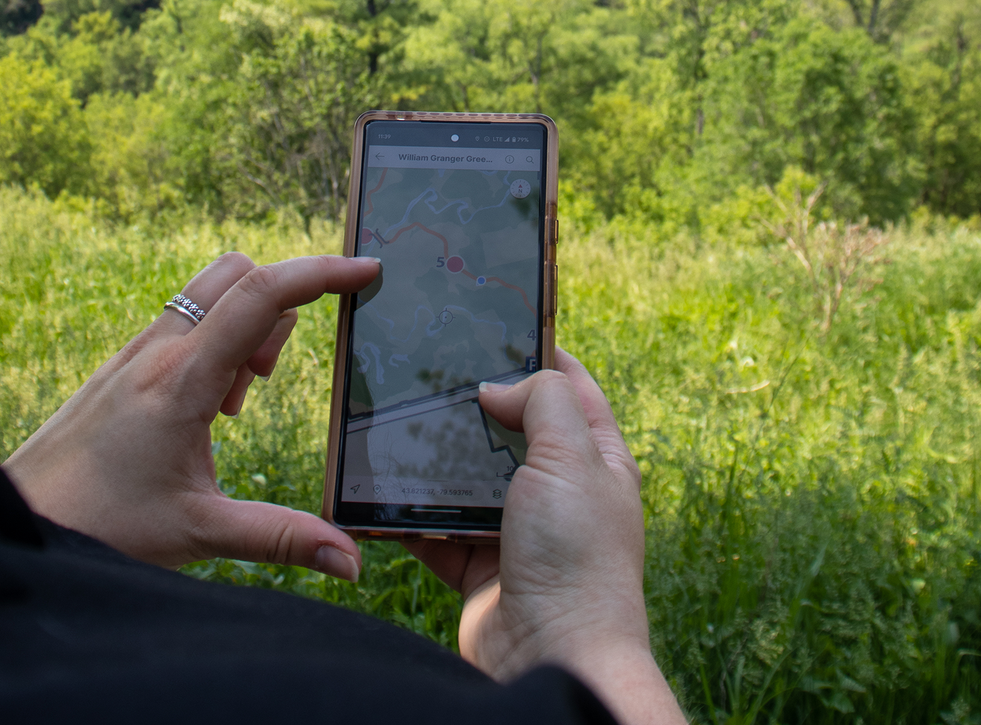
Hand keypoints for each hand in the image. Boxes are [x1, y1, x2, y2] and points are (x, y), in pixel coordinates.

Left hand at [4, 250, 378, 580]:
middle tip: (269, 381)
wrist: (16, 522)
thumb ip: (281, 536)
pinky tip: (205, 411)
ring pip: (210, 294)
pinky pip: (185, 321)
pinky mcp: (123, 363)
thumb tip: (351, 559)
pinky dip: (214, 344)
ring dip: (243, 327)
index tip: (367, 270)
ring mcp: (136, 350)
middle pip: (238, 272)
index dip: (322, 273)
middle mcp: (158, 348)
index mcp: (182, 379)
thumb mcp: (199, 533)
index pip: (262, 296)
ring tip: (235, 406)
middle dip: (279, 303)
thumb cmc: (98, 526)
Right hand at [407, 350, 684, 724]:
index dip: (538, 353)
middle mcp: (559, 493)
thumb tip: (496, 387)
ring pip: (468, 477)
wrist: (553, 657)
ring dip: (438, 458)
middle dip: (476, 404)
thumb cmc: (577, 556)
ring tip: (400, 422)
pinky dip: (410, 515)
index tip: (497, 323)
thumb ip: (542, 401)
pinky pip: (435, 530)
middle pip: (512, 430)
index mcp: (596, 459)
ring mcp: (517, 531)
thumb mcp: (571, 456)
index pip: (570, 388)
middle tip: (433, 371)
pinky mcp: (477, 566)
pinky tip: (384, 490)